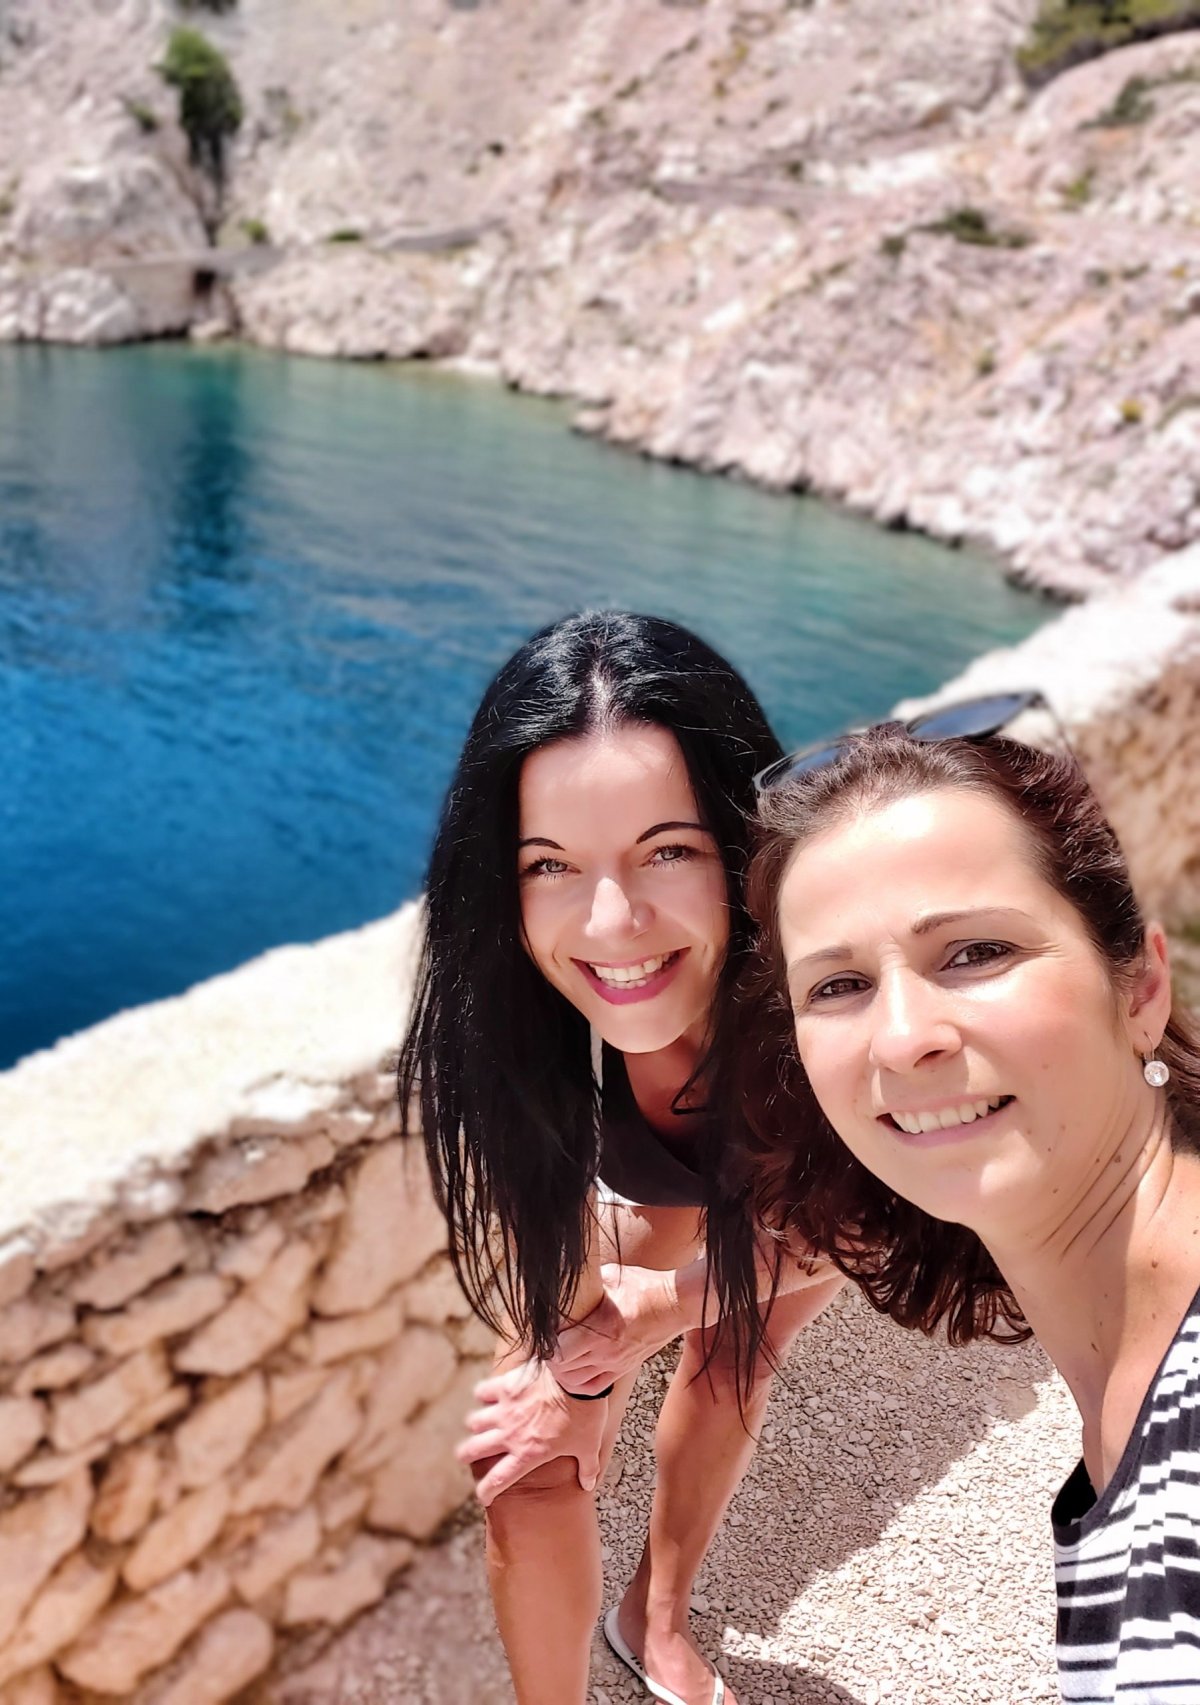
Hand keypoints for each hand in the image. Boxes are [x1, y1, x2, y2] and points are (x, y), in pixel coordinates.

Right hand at [456, 1359, 608, 1506]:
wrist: (577, 1378)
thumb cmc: (584, 1414)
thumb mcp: (588, 1446)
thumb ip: (587, 1468)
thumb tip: (588, 1485)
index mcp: (528, 1454)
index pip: (497, 1480)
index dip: (485, 1492)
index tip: (484, 1496)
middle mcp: (510, 1435)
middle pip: (474, 1451)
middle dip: (467, 1455)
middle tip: (468, 1455)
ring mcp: (504, 1410)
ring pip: (474, 1422)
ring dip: (476, 1425)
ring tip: (479, 1425)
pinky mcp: (505, 1387)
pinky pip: (482, 1392)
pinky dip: (482, 1394)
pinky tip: (487, 1396)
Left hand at [547, 1262, 680, 1394]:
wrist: (676, 1304)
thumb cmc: (645, 1287)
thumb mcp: (611, 1276)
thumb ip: (587, 1284)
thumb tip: (566, 1280)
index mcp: (601, 1328)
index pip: (561, 1351)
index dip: (547, 1345)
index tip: (546, 1333)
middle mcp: (607, 1351)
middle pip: (564, 1370)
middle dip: (551, 1359)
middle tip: (548, 1344)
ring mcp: (616, 1363)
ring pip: (576, 1383)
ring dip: (563, 1373)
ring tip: (559, 1357)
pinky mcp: (623, 1368)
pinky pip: (595, 1387)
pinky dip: (579, 1383)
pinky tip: (575, 1370)